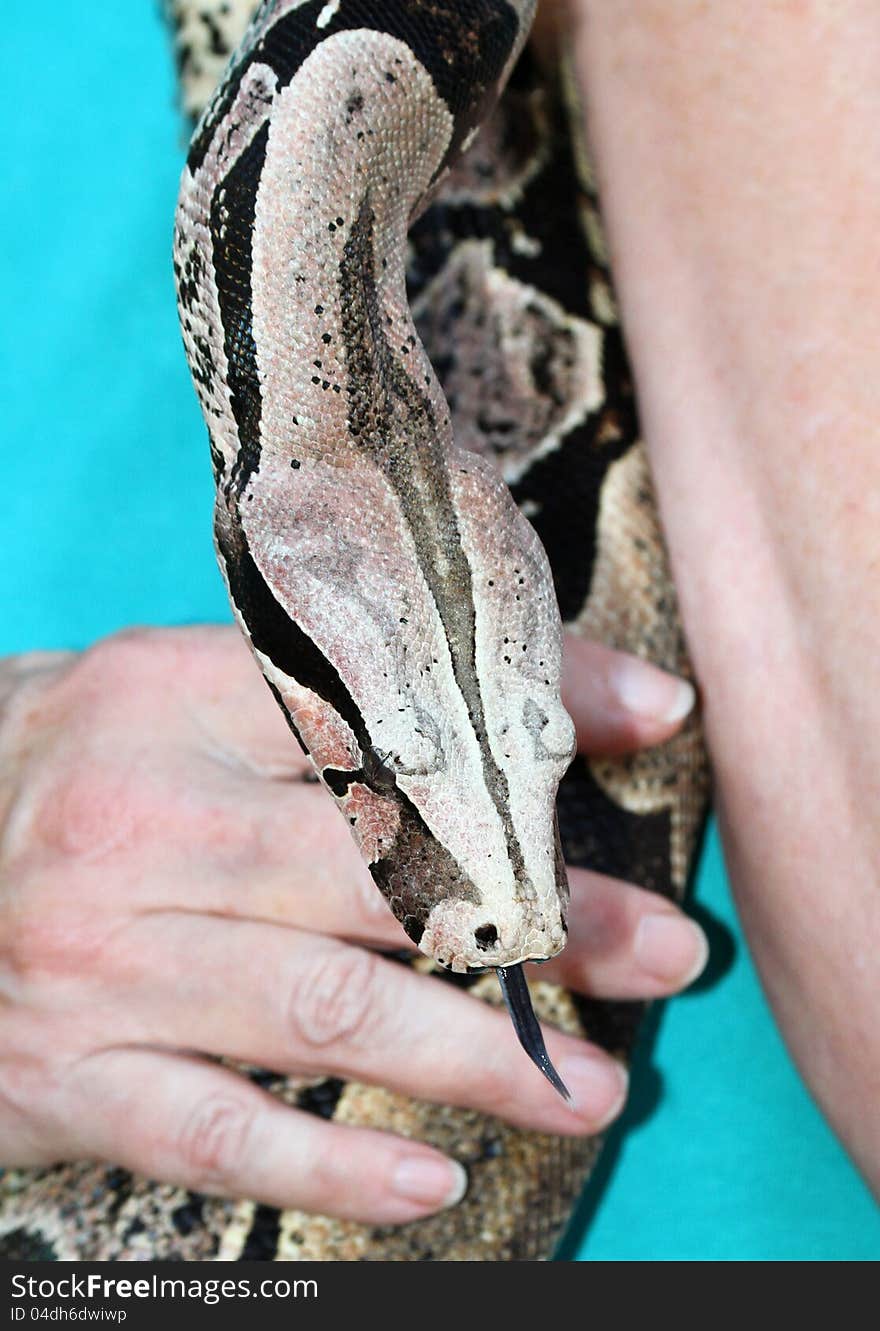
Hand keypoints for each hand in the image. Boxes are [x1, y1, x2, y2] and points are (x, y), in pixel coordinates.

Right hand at [0, 627, 705, 1222]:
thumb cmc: (90, 770)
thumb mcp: (193, 696)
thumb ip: (355, 694)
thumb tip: (592, 699)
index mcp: (173, 697)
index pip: (381, 703)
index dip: (522, 720)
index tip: (642, 731)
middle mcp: (140, 823)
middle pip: (379, 870)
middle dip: (542, 917)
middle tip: (659, 950)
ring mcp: (104, 957)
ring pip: (324, 1012)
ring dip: (478, 1058)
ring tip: (592, 1084)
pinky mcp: (77, 1074)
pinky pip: (221, 1134)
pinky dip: (335, 1164)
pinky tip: (433, 1177)